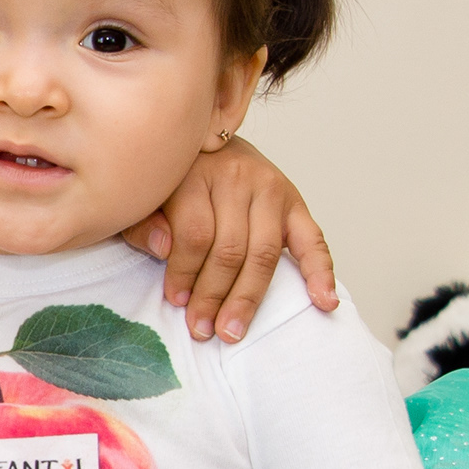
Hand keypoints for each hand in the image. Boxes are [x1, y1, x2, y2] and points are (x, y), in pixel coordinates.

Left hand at [134, 135, 337, 342]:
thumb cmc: (171, 177)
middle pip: (231, 248)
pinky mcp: (294, 201)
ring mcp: (271, 188)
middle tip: (202, 330)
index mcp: (197, 172)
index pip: (196, 234)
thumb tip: (164, 250)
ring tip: (233, 331)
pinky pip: (312, 239)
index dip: (184, 273)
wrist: (203, 137)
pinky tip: (324, 302)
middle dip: (214, 295)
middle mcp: (238, 176)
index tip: (176, 302)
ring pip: (263, 252)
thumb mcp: (144, 196)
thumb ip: (145, 223)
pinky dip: (320, 272)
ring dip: (248, 298)